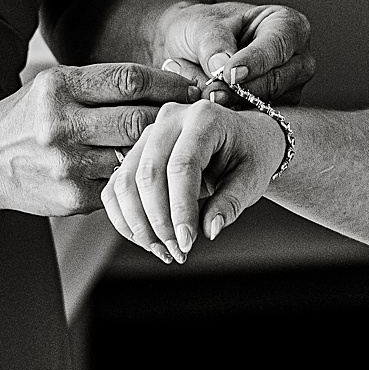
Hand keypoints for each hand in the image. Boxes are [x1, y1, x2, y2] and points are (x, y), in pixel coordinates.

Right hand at [0, 63, 198, 216]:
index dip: (168, 84)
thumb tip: (170, 82)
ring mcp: (66, 165)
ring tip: (175, 145)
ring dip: (158, 152)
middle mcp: (60, 124)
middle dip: (170, 120)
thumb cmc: (31, 116)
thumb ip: (105, 85)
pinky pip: (120, 185)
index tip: (190, 89)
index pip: (130, 81)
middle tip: (190, 119)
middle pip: (138, 121)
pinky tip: (148, 172)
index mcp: (59, 87)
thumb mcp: (57, 85)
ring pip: (134, 157)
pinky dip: (136, 177)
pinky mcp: (72, 198)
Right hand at [101, 98, 285, 262]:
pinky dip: (125, 218)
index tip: (187, 242)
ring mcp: (148, 134)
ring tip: (165, 250)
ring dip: (139, 224)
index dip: (181, 208)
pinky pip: (116, 188)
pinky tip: (147, 240)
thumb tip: (209, 230)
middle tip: (178, 251)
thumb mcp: (252, 179)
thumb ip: (232, 203)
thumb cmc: (250, 156)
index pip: (182, 166)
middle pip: (148, 174)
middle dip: (159, 221)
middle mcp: (170, 119)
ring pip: (125, 183)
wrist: (244, 140)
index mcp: (203, 117)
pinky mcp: (136, 153)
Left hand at [155, 1, 314, 104]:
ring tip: (209, 98)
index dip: (255, 61)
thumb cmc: (204, 28)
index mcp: (288, 25)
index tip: (229, 73)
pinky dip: (235, 116)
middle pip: (279, 80)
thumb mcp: (203, 25)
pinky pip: (259, 120)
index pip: (278, 45)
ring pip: (270, 104)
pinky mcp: (277, 111)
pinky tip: (216, 108)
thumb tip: (221, 66)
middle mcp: (297, 58)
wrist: (190, 48)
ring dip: (237, 105)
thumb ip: (213, 43)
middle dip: (245, 89)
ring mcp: (289, 88)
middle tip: (213, 93)